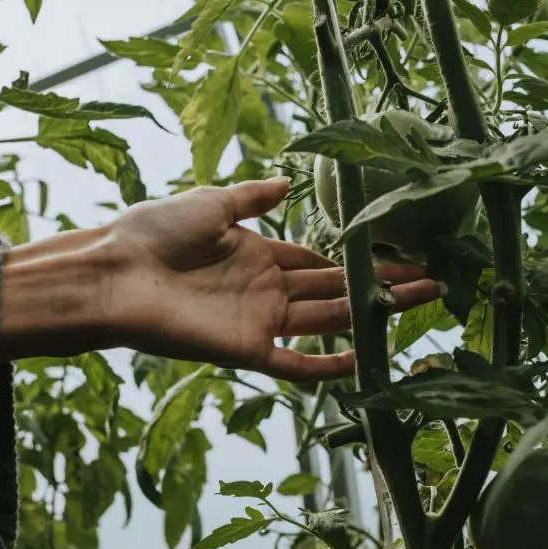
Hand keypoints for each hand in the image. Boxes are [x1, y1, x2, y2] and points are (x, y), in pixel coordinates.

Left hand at [0, 178, 440, 381]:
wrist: (115, 272)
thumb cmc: (154, 232)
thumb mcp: (210, 202)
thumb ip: (252, 198)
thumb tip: (289, 182)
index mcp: (259, 255)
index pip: (319, 261)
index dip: (356, 260)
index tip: (398, 256)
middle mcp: (267, 290)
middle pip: (337, 291)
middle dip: (383, 286)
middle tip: (432, 282)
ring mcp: (261, 321)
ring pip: (330, 321)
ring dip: (373, 316)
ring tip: (420, 304)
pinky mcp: (248, 350)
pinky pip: (297, 364)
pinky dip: (329, 366)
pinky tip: (365, 361)